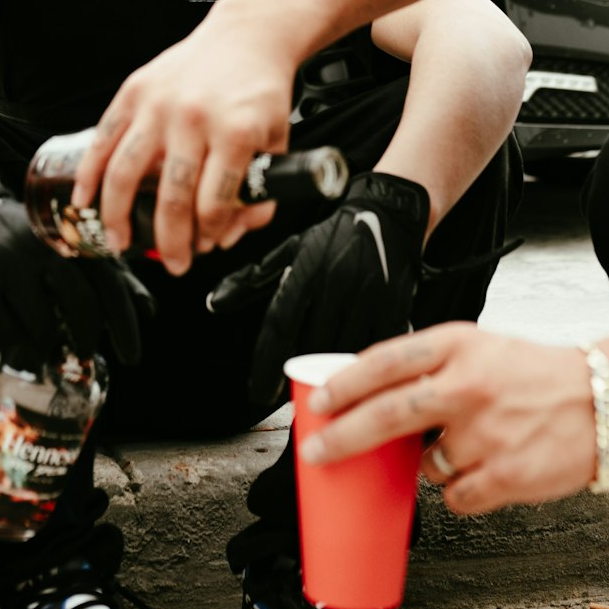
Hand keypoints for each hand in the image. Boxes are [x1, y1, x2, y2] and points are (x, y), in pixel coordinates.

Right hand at [0, 161, 152, 368]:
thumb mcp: (70, 244)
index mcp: (72, 234)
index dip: (125, 324)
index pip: (110, 283)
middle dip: (88, 338)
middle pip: (80, 307)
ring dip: (50, 347)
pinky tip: (26, 355)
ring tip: (49, 347)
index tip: (132, 356)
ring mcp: (9, 263)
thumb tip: (149, 310)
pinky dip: (21, 353)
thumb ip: (109, 273)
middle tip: (86, 352)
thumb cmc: (31, 238)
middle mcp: (44, 246)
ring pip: (43, 327)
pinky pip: (6, 334)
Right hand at [71, 14, 293, 274]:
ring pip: (126, 172)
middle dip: (169, 241)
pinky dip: (89, 173)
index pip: (214, 202)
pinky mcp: (134, 91)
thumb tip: (229, 235)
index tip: (208, 245)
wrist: (246, 36)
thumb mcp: (277, 142)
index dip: (209, 234)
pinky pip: (103, 138)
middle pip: (171, 196)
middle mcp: (193, 117)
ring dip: (118, 216)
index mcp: (236, 131)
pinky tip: (83, 198)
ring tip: (119, 242)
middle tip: (173, 263)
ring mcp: (159, 103)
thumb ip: (261, 192)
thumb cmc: (260, 91)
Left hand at [207, 171, 429, 405]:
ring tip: (324, 390)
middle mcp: (335, 282)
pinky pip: (375, 347)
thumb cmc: (333, 237)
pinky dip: (363, 366)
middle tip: (295, 392)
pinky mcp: (395, 305)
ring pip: (343, 351)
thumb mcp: (289, 251)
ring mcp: (367, 295)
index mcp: (306, 270)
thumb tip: (214, 303)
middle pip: (312, 345)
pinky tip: (357, 378)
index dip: (267, 364)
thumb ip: (250, 280)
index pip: (280, 325)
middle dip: (301, 372)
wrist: (387, 214)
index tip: (260, 394)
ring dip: (332, 375)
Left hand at [297, 324, 597, 514]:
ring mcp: (485, 433)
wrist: (602, 398)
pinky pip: (456, 495)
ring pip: (425, 465)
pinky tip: (486, 467)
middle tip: (317, 452)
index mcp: (457, 346)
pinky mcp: (504, 474)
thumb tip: (369, 398)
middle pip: (388, 415)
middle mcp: (468, 385)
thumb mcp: (477, 348)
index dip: (344, 384)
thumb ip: (428, 368)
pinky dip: (461, 489)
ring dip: (429, 464)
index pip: (385, 361)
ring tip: (465, 444)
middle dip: (344, 438)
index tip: (318, 402)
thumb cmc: (532, 373)